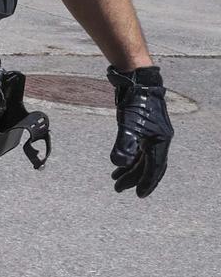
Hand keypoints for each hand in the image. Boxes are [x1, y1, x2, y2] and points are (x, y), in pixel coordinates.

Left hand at [107, 65, 171, 197]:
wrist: (138, 82)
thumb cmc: (136, 102)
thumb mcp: (129, 123)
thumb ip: (125, 144)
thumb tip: (119, 163)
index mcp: (160, 141)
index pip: (154, 167)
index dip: (146, 182)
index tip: (138, 194)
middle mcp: (159, 140)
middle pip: (147, 165)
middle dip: (133, 178)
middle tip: (118, 188)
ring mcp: (152, 134)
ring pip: (142, 158)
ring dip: (129, 169)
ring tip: (115, 179)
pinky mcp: (143, 129)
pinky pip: (138, 149)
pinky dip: (129, 158)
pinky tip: (119, 163)